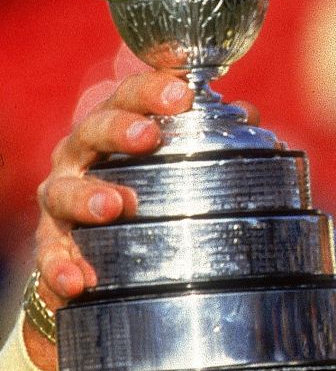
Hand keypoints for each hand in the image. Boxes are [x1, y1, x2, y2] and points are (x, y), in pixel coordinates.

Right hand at [26, 70, 193, 370]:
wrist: (98, 253)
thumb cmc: (144, 191)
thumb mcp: (177, 162)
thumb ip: (212, 138)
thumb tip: (249, 114)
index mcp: (114, 128)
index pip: (129, 97)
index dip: (152, 90)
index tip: (181, 94)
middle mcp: (82, 156)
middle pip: (92, 130)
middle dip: (118, 129)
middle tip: (148, 137)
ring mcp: (62, 199)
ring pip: (64, 190)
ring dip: (86, 197)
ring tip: (112, 207)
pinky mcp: (51, 243)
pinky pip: (50, 255)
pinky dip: (62, 266)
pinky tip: (79, 280)